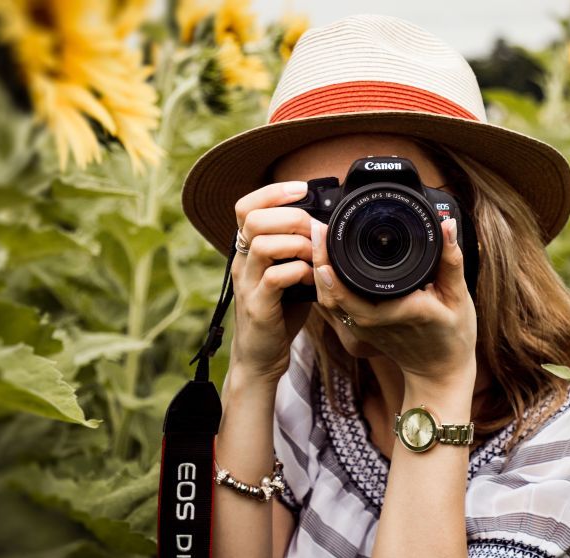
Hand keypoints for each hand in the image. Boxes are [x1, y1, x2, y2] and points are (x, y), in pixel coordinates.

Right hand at [230, 180, 314, 382]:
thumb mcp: (288, 273)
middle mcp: (241, 262)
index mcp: (247, 250)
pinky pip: (274, 278)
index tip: (301, 188)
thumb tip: (327, 227)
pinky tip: (312, 280)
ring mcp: (246, 284)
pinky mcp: (257, 306)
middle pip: (253, 219)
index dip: (272, 191)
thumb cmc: (279, 312)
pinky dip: (299, 272)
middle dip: (291, 217)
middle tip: (315, 230)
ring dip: (297, 244)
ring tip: (314, 256)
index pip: (245, 206)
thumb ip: (299, 250)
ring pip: (262, 244)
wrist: (261, 357)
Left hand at [311, 217, 477, 385]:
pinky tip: (326, 262)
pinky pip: (335, 306)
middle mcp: (374, 322)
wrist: (440, 371)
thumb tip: (446, 225)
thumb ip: (451, 260)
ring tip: (319, 239)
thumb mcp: (458, 297)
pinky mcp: (359, 330)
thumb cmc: (453, 335)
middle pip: (331, 293)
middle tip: (318, 228)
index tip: (325, 235)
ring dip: (318, 271)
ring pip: (328, 300)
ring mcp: (363, 329)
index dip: (332, 266)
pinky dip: (326, 284)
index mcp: (398, 311)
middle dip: (319, 259)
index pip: (353, 291)